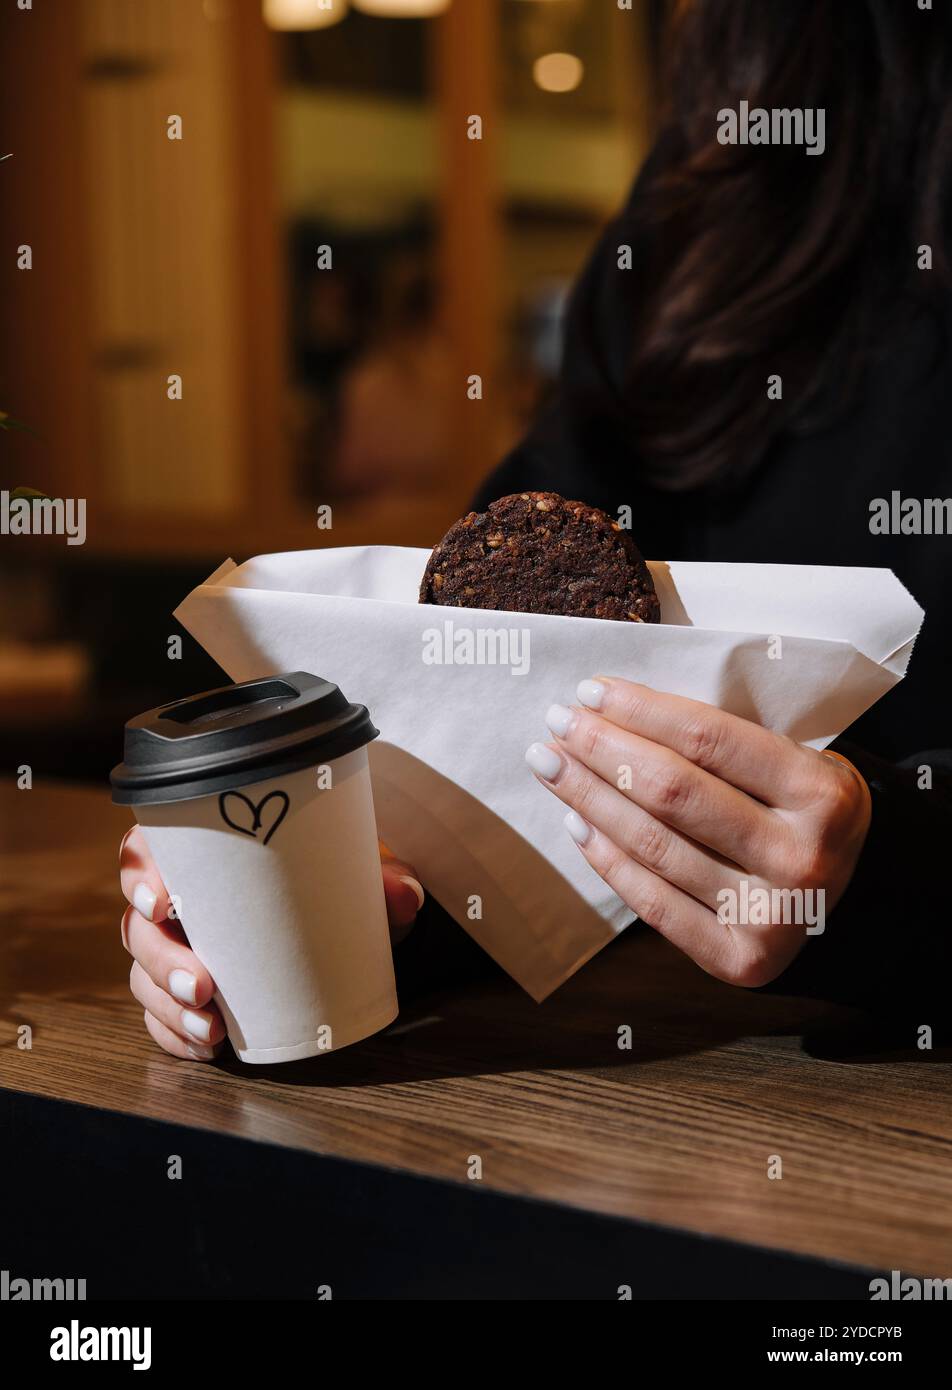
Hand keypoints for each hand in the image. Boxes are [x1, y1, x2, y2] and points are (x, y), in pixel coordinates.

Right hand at [119, 826, 423, 1060]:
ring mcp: (174, 949)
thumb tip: (406, 897)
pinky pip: (160, 1017)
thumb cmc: (324, 877)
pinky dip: (176, 1035)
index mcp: (201, 853)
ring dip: (168, 1008)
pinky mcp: (183, 992)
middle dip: (163, 961)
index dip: (139, 874)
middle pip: (139, 928)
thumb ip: (381, 879)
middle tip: (203, 985)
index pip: (145, 851)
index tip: (162, 900)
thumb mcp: (354, 870)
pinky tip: (206, 1047)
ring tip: (211, 1029)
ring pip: (144, 978)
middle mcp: (176, 900)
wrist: (335, 911)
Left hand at [526, 678, 871, 986]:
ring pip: (655, 846)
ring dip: (589, 799)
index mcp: (822, 794)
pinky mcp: (741, 961)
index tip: (589, 691)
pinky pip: (653, 904)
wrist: (852, 897)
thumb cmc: (799, 810)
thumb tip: (613, 708)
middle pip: (674, 792)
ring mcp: (772, 917)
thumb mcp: (793, 761)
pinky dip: (606, 860)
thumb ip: (722, 742)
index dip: (640, 711)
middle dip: (602, 750)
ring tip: (551, 766)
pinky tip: (576, 823)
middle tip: (556, 723)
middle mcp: (802, 858)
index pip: (709, 739)